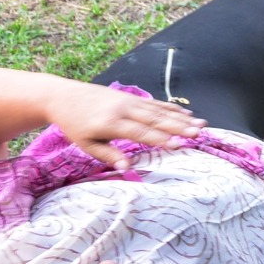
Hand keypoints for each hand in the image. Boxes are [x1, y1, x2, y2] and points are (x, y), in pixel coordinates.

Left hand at [47, 81, 204, 169]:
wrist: (62, 95)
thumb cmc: (74, 124)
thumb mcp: (86, 144)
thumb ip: (107, 154)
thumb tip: (127, 167)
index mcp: (111, 124)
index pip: (140, 133)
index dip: (160, 139)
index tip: (179, 145)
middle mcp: (123, 110)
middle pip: (155, 120)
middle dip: (178, 127)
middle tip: (198, 134)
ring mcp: (129, 101)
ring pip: (159, 111)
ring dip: (181, 118)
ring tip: (201, 124)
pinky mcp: (131, 97)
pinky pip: (155, 103)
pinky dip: (172, 109)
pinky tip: (186, 114)